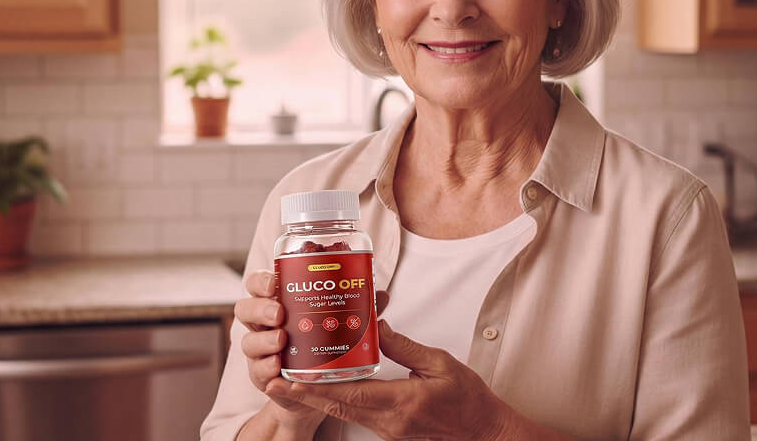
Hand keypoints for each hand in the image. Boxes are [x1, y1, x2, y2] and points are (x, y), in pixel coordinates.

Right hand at [234, 270, 389, 429]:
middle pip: (244, 308)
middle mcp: (262, 324)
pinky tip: (278, 366)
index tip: (276, 283)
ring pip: (247, 341)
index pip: (257, 284)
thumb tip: (381, 294)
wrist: (310, 385)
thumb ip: (355, 307)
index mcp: (276, 302)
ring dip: (264, 340)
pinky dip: (265, 367)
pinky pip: (256, 370)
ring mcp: (259, 350)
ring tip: (282, 340)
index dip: (261, 281)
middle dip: (260, 309)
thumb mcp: (336, 321)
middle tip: (280, 313)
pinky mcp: (261, 375)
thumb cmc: (319, 343)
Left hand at [265, 320, 511, 440]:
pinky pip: (355, 413)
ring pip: (342, 412)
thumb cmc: (467, 398)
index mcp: (401, 402)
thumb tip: (374, 325)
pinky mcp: (389, 429)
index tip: (289, 379)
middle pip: (336, 407)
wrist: (483, 432)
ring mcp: (387, 428)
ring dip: (316, 398)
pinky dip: (335, 400)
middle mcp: (388, 420)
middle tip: (273, 379)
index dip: (316, 388)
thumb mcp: (439, 363)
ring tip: (289, 379)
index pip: (349, 396)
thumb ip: (403, 345)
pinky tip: (323, 386)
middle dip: (302, 395)